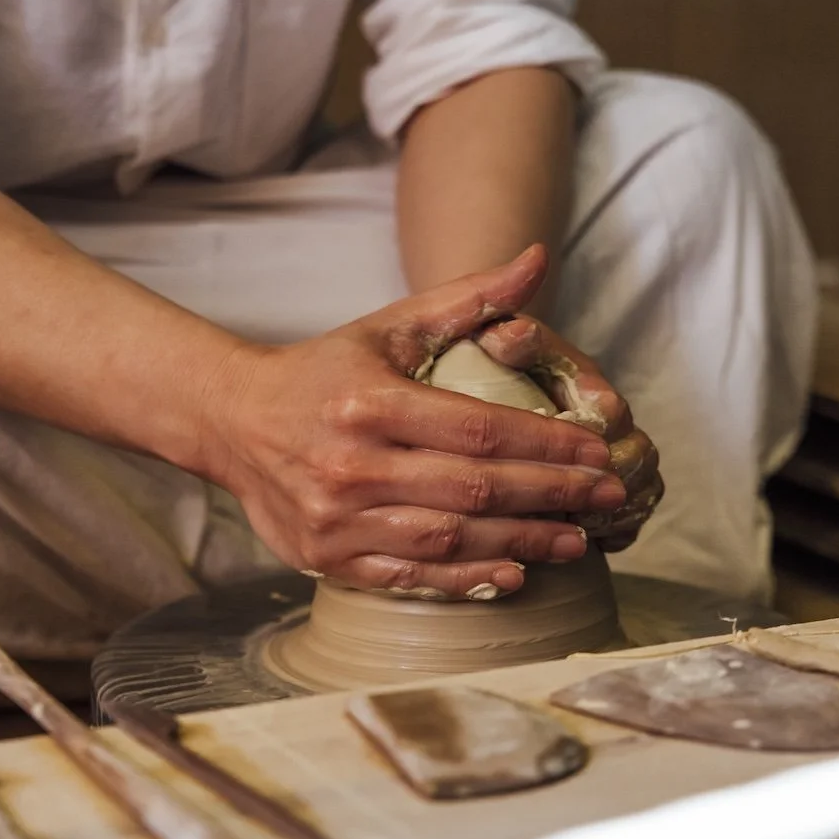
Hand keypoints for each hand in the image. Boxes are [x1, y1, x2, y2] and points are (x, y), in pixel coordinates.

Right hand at [198, 246, 625, 597]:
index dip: (545, 444)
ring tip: (576, 540)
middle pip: (473, 489)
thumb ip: (468, 299)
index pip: (479, 429)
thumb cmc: (322, 371)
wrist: (232, 422)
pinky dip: (464, 580)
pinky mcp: (327, 558)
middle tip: (606, 498)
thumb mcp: (389, 326)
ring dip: (520, 542)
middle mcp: (352, 465)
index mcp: (370, 404)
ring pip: (447, 540)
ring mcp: (337, 519)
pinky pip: (408, 577)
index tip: (595, 452)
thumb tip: (538, 258)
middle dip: (551, 495)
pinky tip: (513, 572)